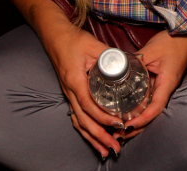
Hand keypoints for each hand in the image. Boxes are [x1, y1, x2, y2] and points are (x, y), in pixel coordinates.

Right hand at [43, 25, 123, 157]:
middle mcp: (70, 91)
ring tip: (106, 150)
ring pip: (79, 122)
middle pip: (83, 120)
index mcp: (75, 80)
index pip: (89, 105)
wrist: (56, 36)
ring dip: (92, 137)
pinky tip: (94, 137)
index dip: (103, 117)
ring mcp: (68, 94)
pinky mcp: (70, 94)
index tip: (118, 124)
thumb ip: (111, 56)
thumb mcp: (94, 45)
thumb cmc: (73, 40)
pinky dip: (86, 129)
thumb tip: (130, 64)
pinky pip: (77, 116)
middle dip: (100, 136)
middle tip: (115, 147)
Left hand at [118, 31, 186, 138]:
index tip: (128, 126)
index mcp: (167, 83)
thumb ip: (135, 60)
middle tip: (119, 134)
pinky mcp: (159, 83)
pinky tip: (128, 112)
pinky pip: (149, 100)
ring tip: (120, 129)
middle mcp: (166, 89)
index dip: (143, 119)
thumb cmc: (172, 43)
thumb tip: (117, 68)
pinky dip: (139, 109)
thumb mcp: (152, 50)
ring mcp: (163, 87)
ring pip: (150, 109)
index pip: (156, 107)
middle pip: (152, 114)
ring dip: (137, 120)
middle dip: (137, 126)